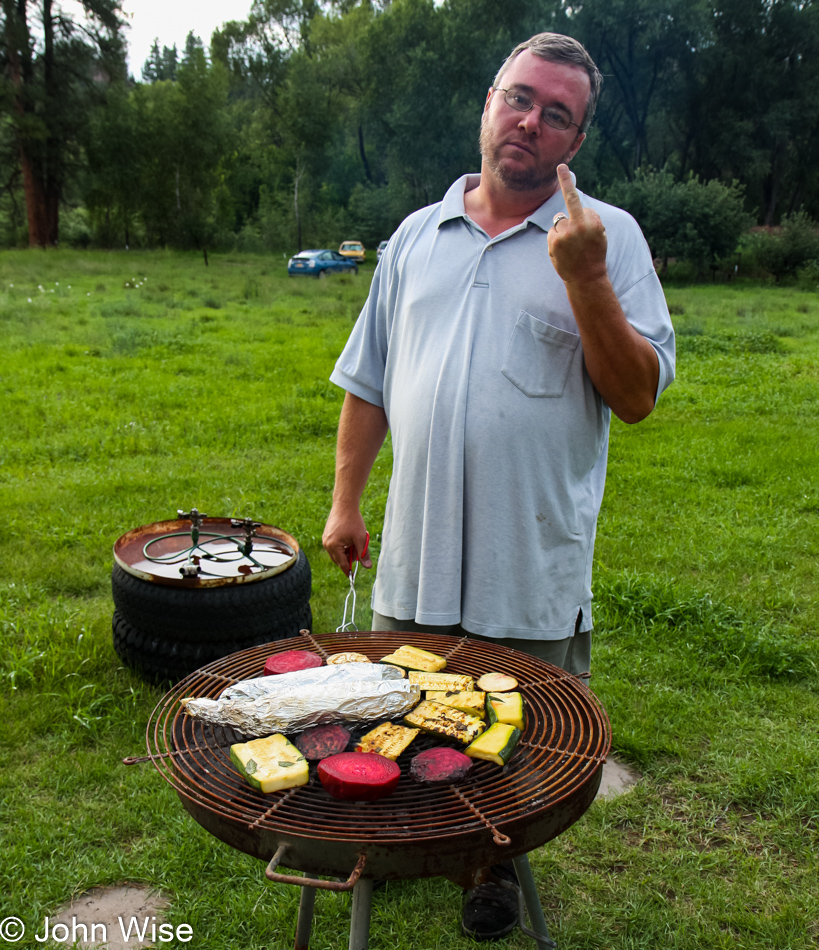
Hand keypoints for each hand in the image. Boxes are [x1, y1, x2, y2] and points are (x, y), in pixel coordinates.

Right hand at [322, 504, 372, 574]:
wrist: (345, 505)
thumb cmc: (353, 521)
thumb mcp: (360, 538)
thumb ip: (363, 554)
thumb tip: (368, 567)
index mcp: (333, 546)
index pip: (342, 564)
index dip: (348, 571)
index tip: (352, 577)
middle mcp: (326, 544)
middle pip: (338, 559)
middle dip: (349, 559)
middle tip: (358, 553)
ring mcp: (325, 539)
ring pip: (336, 553)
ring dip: (346, 552)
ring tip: (355, 544)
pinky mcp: (327, 535)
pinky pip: (334, 546)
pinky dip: (342, 546)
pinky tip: (350, 540)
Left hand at [548, 164, 607, 284]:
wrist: (587, 277)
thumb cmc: (595, 253)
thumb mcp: (599, 233)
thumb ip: (589, 219)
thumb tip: (573, 210)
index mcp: (591, 222)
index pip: (575, 198)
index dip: (567, 182)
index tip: (560, 167)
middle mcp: (577, 226)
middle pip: (568, 207)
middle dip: (567, 193)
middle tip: (564, 179)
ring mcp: (564, 234)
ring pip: (559, 221)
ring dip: (563, 228)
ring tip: (571, 244)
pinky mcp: (554, 242)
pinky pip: (553, 232)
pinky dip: (557, 238)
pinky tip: (564, 249)